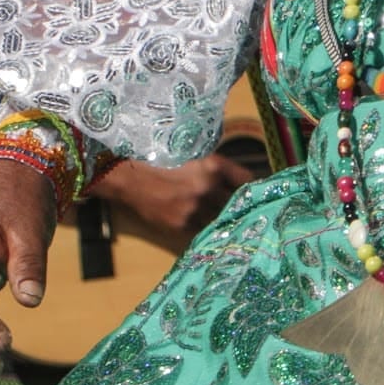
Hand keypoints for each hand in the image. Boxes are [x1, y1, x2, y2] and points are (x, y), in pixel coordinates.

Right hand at [94, 153, 254, 238]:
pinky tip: (204, 227)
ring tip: (226, 223)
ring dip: (222, 220)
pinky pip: (201, 229)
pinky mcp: (180, 225)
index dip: (252, 187)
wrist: (128, 177)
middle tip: (246, 211)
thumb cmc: (160, 160)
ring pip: (219, 220)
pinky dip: (203, 228)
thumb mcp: (193, 154)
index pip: (246, 180)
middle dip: (239, 206)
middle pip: (236, 203)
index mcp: (213, 166)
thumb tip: (235, 180)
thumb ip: (214, 167)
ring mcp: (194, 209)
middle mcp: (207, 188)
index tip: (255, 192)